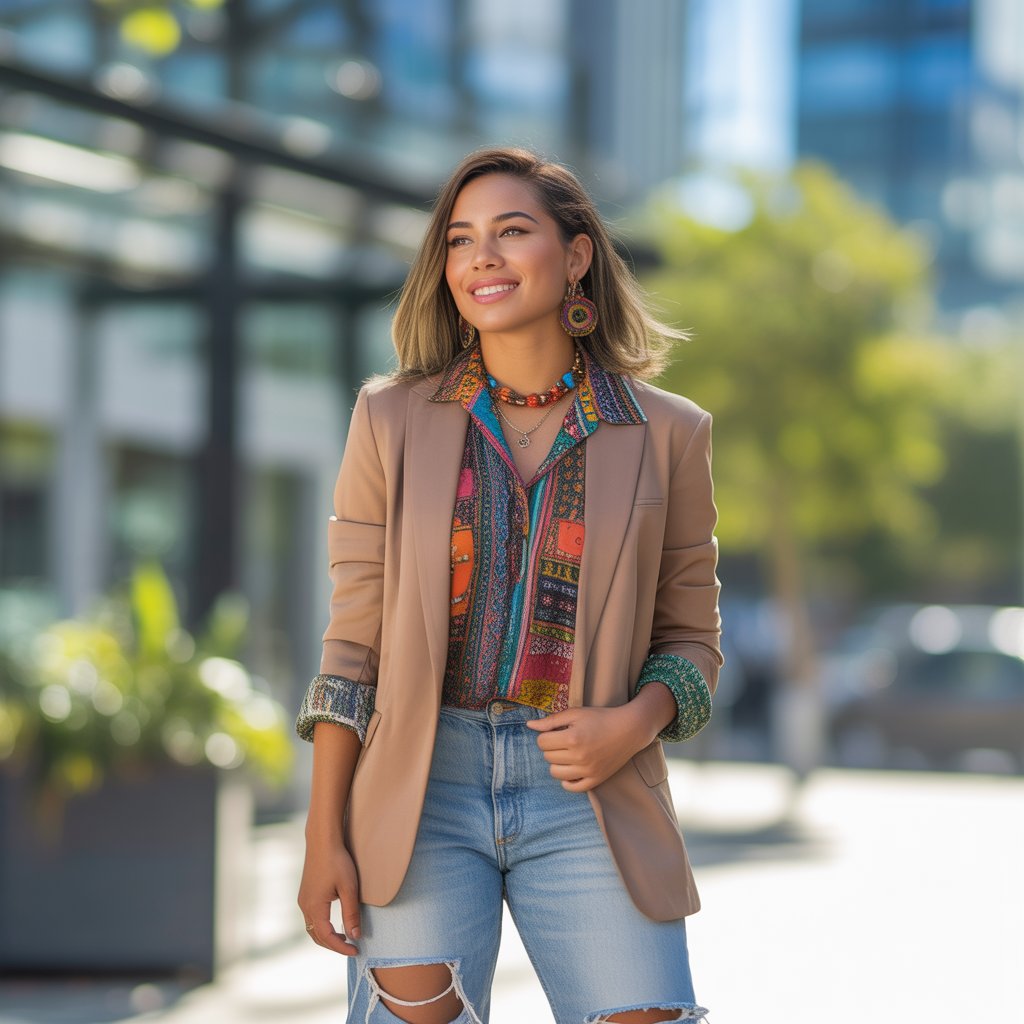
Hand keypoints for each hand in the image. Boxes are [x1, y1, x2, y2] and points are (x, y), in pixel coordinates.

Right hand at [297, 832, 361, 955]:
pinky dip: (322, 926)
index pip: (327, 937)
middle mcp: (304, 906)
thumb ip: (351, 913)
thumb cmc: (337, 861)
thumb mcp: (349, 888)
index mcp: (314, 907)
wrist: (323, 840)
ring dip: (327, 937)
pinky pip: (311, 918)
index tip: (356, 950)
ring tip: (344, 938)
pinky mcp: (305, 893)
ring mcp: (303, 899)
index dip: (341, 947)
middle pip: (316, 936)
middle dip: (333, 945)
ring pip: (312, 928)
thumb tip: (355, 936)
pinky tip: (334, 923)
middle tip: (351, 947)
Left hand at [525, 704, 649, 792]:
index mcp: (572, 738)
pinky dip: (567, 781)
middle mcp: (579, 757)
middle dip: (552, 747)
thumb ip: (551, 720)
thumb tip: (529, 725)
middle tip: (564, 740)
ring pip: (556, 773)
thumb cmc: (601, 718)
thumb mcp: (575, 713)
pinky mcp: (596, 779)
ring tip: (567, 753)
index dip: (546, 735)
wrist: (629, 729)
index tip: (556, 731)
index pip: (542, 742)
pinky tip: (570, 769)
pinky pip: (573, 787)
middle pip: (548, 757)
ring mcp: (588, 770)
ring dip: (557, 763)